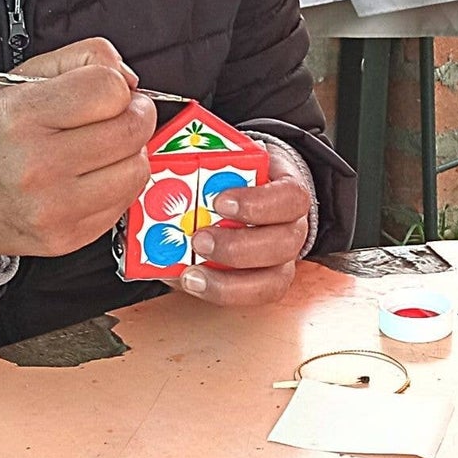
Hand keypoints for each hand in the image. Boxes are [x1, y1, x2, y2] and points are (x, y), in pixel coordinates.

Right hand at [0, 38, 154, 259]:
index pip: (109, 89)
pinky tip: (92, 175)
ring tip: (104, 147)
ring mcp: (54, 207)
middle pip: (132, 128)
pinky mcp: (68, 236)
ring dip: (131, 152)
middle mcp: (36, 165)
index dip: (117, 84)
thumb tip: (129, 78)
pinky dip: (118, 183)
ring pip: (137, 168)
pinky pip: (125, 201)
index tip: (107, 90)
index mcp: (20, 116)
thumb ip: (82, 59)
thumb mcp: (19, 78)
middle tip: (118, 114)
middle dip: (135, 114)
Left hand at [167, 145, 310, 306]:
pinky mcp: (267, 281)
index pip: (290, 197)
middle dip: (238, 246)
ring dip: (230, 280)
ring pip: (274, 280)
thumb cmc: (239, 177)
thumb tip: (164, 169)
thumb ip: (207, 163)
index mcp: (289, 190)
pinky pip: (254, 297)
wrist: (253, 192)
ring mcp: (283, 258)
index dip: (257, 203)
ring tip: (192, 272)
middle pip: (285, 243)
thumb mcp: (230, 159)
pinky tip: (194, 283)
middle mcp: (293, 227)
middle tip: (199, 240)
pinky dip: (222, 293)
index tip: (220, 202)